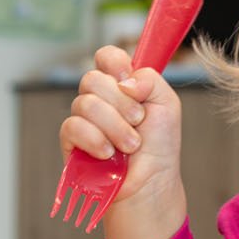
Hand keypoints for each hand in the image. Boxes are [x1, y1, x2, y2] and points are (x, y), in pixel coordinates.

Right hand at [59, 45, 187, 238]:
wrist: (151, 182)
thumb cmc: (159, 145)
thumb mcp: (167, 104)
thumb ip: (150, 79)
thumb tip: (125, 81)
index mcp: (122, 84)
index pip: (105, 56)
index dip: (114, 62)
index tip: (128, 79)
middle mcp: (100, 98)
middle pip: (92, 78)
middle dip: (121, 103)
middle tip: (139, 122)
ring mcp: (84, 119)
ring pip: (85, 103)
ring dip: (114, 126)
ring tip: (130, 145)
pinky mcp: (71, 141)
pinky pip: (72, 126)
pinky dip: (94, 139)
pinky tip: (108, 154)